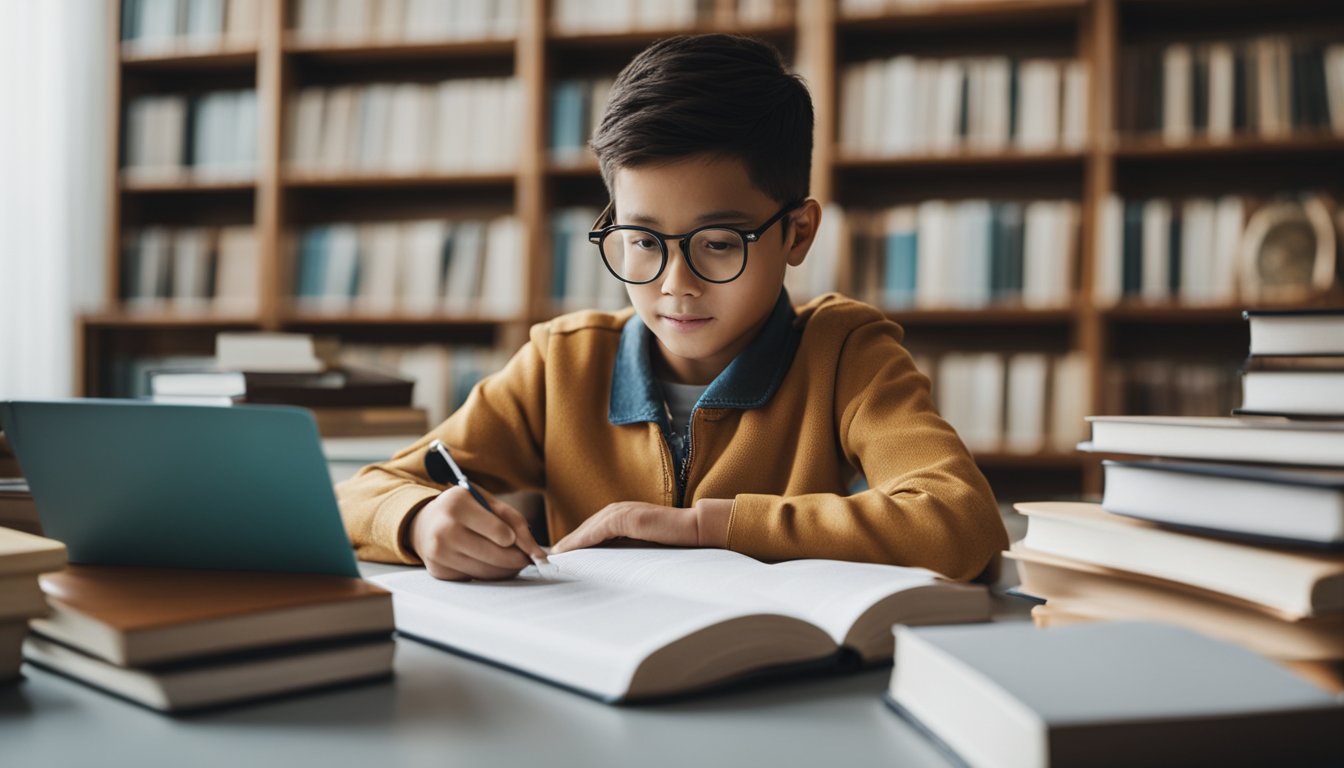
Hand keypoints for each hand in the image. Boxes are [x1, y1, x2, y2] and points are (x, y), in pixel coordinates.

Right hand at [409, 486, 546, 580]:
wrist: (424, 523)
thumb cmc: (463, 509)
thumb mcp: (487, 502)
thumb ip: (515, 522)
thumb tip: (536, 553)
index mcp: (457, 505)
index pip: (501, 533)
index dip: (515, 539)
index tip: (514, 539)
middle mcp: (443, 530)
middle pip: (496, 556)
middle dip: (517, 559)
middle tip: (524, 558)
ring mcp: (439, 553)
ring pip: (487, 571)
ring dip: (505, 569)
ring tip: (510, 560)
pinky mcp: (439, 571)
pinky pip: (475, 578)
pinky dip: (487, 573)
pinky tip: (486, 562)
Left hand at [550, 498, 732, 553]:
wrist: (698, 530)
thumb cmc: (676, 542)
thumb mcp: (645, 547)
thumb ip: (628, 549)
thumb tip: (611, 567)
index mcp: (624, 516)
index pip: (593, 530)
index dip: (577, 542)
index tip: (563, 556)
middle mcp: (621, 509)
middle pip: (587, 528)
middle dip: (570, 542)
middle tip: (552, 557)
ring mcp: (624, 511)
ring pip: (589, 528)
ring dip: (572, 542)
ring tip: (556, 556)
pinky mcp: (628, 518)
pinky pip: (599, 530)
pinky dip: (583, 540)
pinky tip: (570, 550)